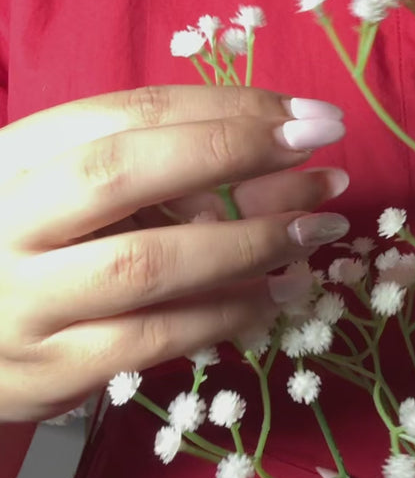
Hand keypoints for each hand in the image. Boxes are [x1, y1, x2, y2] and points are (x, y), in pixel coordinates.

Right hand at [0, 84, 347, 422]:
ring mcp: (25, 301)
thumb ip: (153, 174)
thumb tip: (273, 167)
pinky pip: (154, 338)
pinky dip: (226, 314)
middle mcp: (7, 221)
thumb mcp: (71, 194)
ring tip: (316, 231)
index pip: (126, 112)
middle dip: (234, 156)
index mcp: (13, 157)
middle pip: (123, 173)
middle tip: (322, 160)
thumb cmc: (34, 253)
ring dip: (248, 244)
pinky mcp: (51, 369)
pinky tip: (277, 296)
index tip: (305, 114)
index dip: (224, 108)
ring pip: (146, 264)